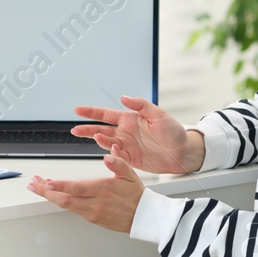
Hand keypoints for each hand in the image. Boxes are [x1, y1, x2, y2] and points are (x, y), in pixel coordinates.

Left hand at [26, 148, 143, 232]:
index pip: (76, 188)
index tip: (46, 182)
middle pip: (64, 199)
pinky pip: (73, 209)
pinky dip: (61, 201)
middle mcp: (95, 203)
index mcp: (103, 189)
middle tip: (32, 185)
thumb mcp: (130, 175)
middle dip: (45, 192)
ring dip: (50, 196)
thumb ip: (118, 163)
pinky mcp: (92, 218)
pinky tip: (55, 194)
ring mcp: (92, 212)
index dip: (60, 186)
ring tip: (38, 187)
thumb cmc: (136, 195)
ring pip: (66, 206)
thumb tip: (108, 155)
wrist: (143, 217)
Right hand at [70, 95, 202, 173]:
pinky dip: (112, 154)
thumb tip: (124, 97)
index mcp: (130, 119)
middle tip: (74, 130)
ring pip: (107, 143)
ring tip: (98, 137)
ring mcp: (127, 146)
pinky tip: (112, 150)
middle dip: (87, 129)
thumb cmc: (174, 132)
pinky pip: (117, 156)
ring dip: (101, 140)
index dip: (91, 112)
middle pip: (101, 129)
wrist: (183, 152)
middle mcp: (125, 132)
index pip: (106, 114)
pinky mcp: (131, 159)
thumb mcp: (159, 114)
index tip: (77, 110)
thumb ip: (141, 105)